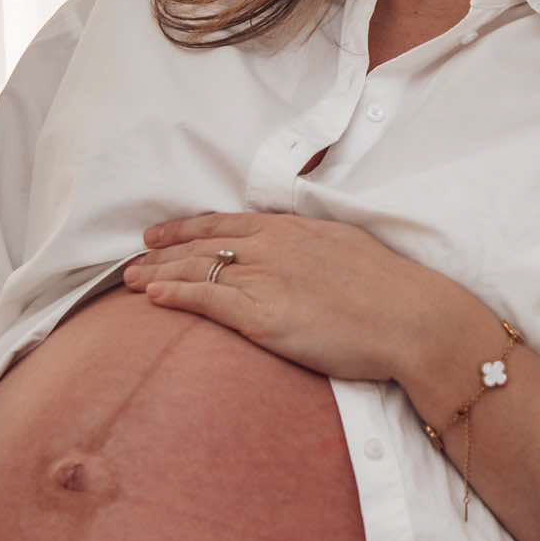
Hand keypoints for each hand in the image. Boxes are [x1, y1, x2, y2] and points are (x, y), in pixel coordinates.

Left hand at [120, 211, 466, 385]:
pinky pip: (207, 300)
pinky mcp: (262, 315)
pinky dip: (176, 295)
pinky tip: (153, 297)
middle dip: (164, 249)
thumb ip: (313, 246)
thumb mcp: (347, 247)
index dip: (190, 227)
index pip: (228, 223)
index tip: (163, 233)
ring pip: (198, 269)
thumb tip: (299, 252)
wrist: (409, 318)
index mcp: (294, 228)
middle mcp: (273, 246)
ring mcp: (266, 278)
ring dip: (158, 273)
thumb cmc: (389, 290)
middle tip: (135, 256)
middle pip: (204, 243)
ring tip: (130, 280)